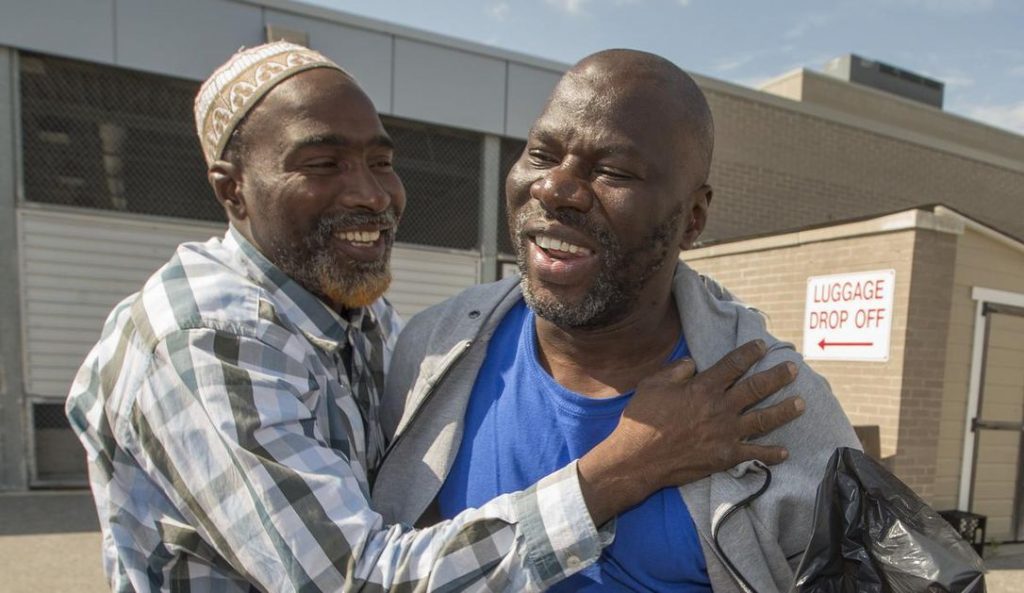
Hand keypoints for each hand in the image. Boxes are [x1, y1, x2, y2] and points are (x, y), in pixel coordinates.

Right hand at [577, 340, 803, 524]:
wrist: (639, 458)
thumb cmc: (642, 420)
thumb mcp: (653, 384)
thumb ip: (676, 370)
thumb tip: (693, 363)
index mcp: (703, 387)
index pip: (733, 364)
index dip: (749, 352)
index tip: (762, 346)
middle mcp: (720, 408)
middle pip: (757, 388)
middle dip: (778, 376)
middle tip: (793, 369)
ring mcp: (726, 433)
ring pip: (764, 419)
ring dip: (784, 410)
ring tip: (801, 403)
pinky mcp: (726, 456)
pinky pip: (755, 454)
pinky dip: (772, 454)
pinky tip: (784, 452)